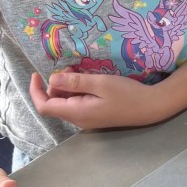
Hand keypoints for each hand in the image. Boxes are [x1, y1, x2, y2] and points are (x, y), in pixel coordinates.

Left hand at [29, 70, 160, 129]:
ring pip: (65, 103)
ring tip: (80, 71)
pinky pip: (76, 104)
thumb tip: (52, 79)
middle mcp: (78, 119)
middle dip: (55, 84)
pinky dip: (75, 91)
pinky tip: (87, 81)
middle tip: (70, 68)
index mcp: (77, 112)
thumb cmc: (127, 94)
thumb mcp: (101, 83)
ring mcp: (86, 119)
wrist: (150, 107)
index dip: (36, 91)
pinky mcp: (94, 116)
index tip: (36, 74)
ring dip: (66, 86)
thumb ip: (75, 81)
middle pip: (54, 103)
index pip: (44, 106)